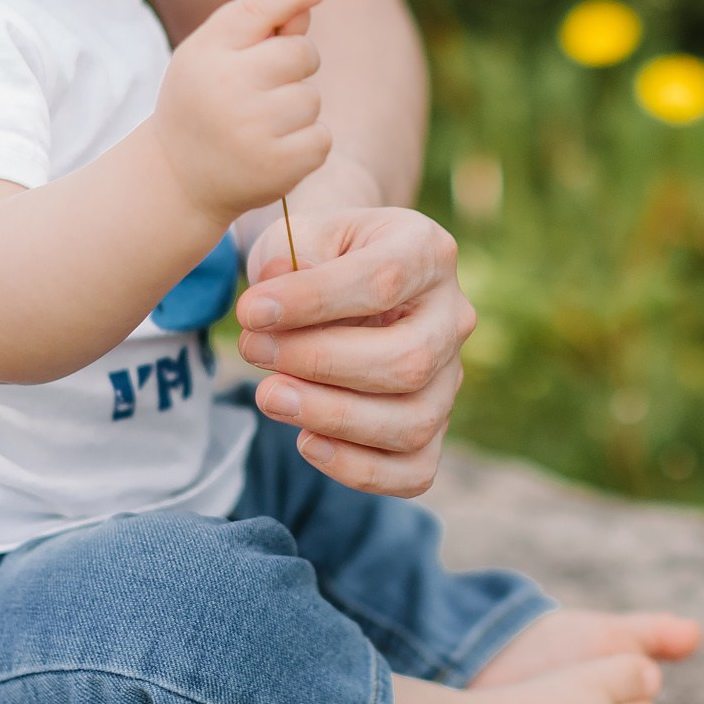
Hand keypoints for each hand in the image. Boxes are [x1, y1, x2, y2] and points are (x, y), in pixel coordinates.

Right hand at [153, 0, 332, 224]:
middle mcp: (227, 88)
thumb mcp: (211, 56)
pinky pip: (321, 137)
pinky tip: (273, 150)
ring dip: (297, 109)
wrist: (178, 179)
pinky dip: (306, 142)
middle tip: (267, 86)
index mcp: (207, 54)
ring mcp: (254, 129)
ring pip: (311, 98)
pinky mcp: (278, 165)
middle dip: (297, 63)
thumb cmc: (202, 104)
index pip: (258, 9)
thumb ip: (257, 22)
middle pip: (300, 53)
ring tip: (260, 125)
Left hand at [238, 205, 474, 496]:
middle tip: (252, 349)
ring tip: (269, 394)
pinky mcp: (434, 426)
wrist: (338, 277)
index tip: (251, 311)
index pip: (383, 281)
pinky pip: (416, 470)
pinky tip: (306, 441)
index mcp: (428, 252)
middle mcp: (453, 316)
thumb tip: (272, 303)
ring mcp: (450, 376)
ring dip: (333, 418)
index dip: (314, 301)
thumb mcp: (298, 233)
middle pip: (408, 359)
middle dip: (320, 363)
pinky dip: (360, 469)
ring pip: (414, 422)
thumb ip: (288, 257)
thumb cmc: (315, 255)